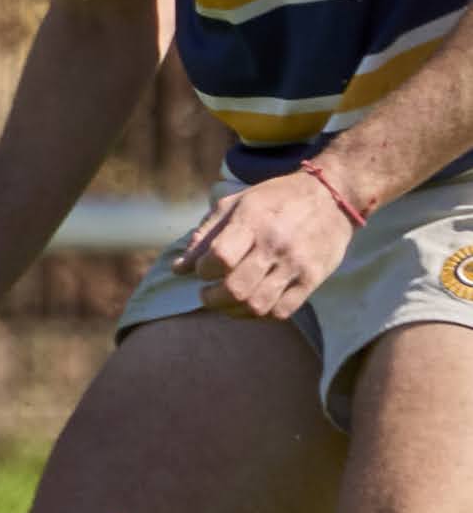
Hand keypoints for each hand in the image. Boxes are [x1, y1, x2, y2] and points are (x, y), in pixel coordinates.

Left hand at [177, 168, 360, 323]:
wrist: (333, 197)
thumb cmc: (276, 198)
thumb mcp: (236, 203)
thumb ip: (206, 234)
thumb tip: (179, 268)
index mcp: (253, 221)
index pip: (220, 257)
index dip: (203, 270)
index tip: (202, 270)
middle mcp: (276, 245)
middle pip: (236, 288)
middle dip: (212, 298)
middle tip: (206, 294)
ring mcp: (297, 265)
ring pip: (258, 305)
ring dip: (233, 311)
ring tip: (225, 302)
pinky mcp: (314, 279)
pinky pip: (283, 310)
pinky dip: (260, 315)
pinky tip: (250, 306)